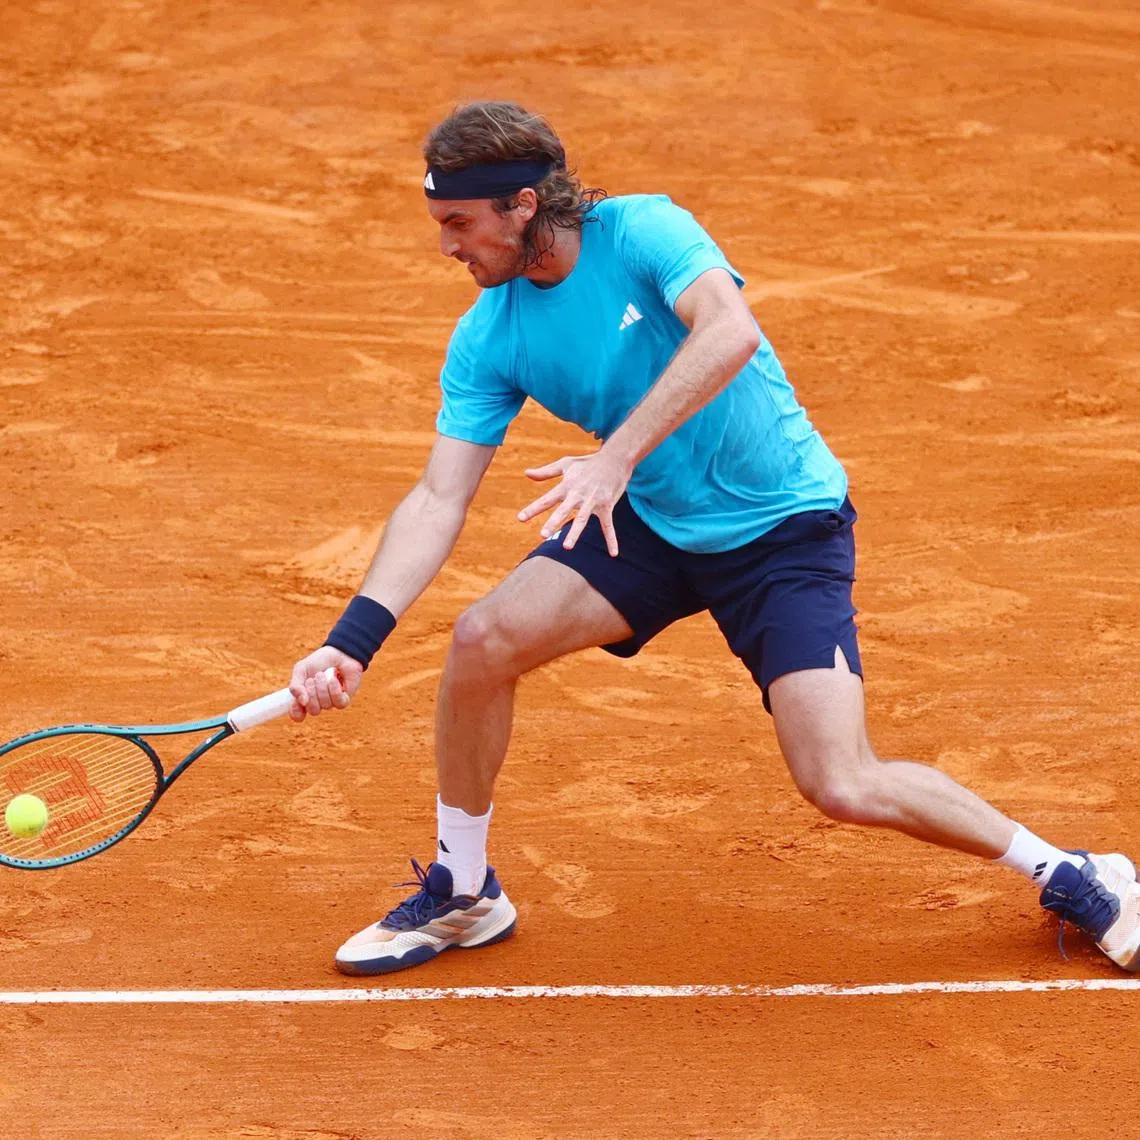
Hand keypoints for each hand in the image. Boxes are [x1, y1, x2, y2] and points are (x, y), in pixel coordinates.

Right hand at [288, 647, 362, 721]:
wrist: (339, 652)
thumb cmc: (319, 662)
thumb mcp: (301, 669)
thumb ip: (296, 685)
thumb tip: (302, 702)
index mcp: (304, 697)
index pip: (298, 715)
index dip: (296, 712)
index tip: (297, 702)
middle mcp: (317, 703)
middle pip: (313, 710)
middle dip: (312, 693)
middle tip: (312, 679)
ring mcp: (331, 702)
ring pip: (325, 705)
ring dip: (323, 687)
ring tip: (323, 674)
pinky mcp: (344, 699)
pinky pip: (338, 702)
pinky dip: (334, 689)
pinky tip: (334, 679)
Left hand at [516, 448, 631, 556]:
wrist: (614, 459)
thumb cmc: (587, 462)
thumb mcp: (565, 464)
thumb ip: (545, 472)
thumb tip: (526, 473)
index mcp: (566, 486)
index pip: (547, 499)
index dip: (533, 509)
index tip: (520, 519)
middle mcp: (578, 494)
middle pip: (563, 510)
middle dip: (553, 522)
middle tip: (542, 535)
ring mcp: (593, 501)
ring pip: (583, 519)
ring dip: (575, 533)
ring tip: (567, 547)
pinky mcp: (607, 506)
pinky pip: (608, 525)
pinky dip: (611, 539)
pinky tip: (613, 553)